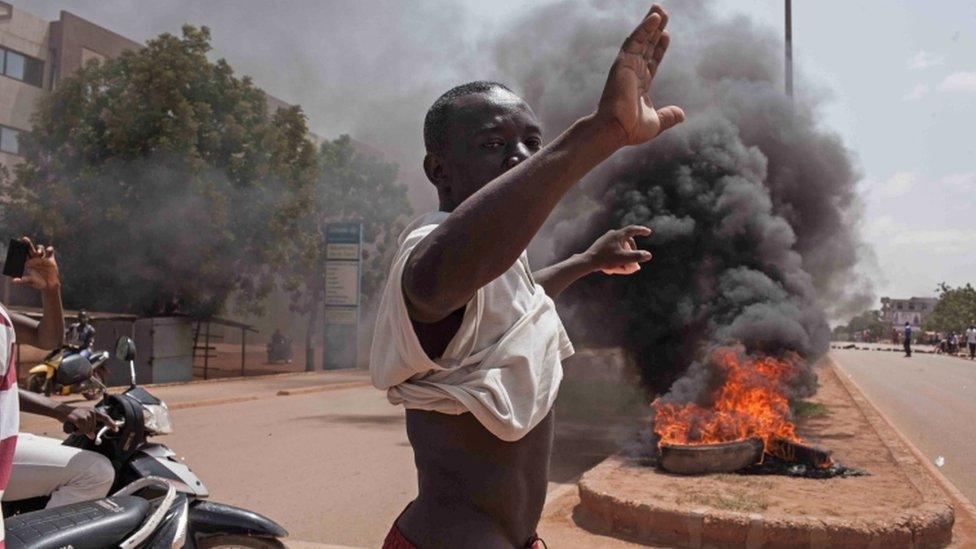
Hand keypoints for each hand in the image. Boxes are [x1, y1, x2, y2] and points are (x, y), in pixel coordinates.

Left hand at [12, 237, 60, 290]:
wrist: (49, 285)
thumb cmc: (38, 284)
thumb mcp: (30, 281)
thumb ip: (22, 280)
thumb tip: (13, 281)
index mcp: (28, 262)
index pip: (22, 254)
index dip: (20, 250)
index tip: (17, 248)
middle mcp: (35, 258)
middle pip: (30, 248)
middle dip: (27, 243)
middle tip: (24, 239)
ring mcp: (43, 258)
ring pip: (40, 248)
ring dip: (39, 249)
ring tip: (40, 253)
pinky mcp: (51, 259)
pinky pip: (50, 251)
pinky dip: (49, 249)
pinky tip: (48, 250)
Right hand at [62, 407, 116, 436]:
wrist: (61, 411)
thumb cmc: (72, 416)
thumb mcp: (82, 420)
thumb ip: (88, 427)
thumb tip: (92, 436)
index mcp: (94, 411)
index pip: (105, 417)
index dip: (111, 423)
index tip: (116, 429)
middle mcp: (91, 412)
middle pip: (93, 428)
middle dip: (86, 430)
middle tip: (78, 427)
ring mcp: (86, 415)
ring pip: (87, 430)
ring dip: (80, 431)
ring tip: (75, 426)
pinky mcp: (80, 419)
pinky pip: (82, 430)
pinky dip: (78, 432)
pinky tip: (74, 428)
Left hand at [584, 226, 652, 274]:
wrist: (587, 262)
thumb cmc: (605, 259)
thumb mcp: (624, 258)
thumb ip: (637, 256)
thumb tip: (649, 255)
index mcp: (618, 235)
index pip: (633, 230)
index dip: (641, 231)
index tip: (648, 232)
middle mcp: (612, 234)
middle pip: (627, 241)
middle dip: (632, 252)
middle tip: (635, 261)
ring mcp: (605, 240)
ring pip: (620, 247)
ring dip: (624, 256)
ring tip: (624, 267)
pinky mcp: (601, 246)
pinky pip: (613, 250)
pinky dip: (617, 258)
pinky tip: (614, 268)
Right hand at [595, 4, 683, 146]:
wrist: (616, 130)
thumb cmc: (630, 129)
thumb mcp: (656, 123)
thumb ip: (668, 116)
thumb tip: (681, 115)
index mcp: (639, 85)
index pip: (651, 61)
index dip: (659, 48)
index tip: (666, 35)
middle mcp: (632, 72)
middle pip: (646, 46)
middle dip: (655, 30)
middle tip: (663, 13)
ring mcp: (627, 66)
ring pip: (641, 40)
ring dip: (650, 24)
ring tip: (660, 9)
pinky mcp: (623, 63)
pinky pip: (635, 41)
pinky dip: (644, 28)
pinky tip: (655, 17)